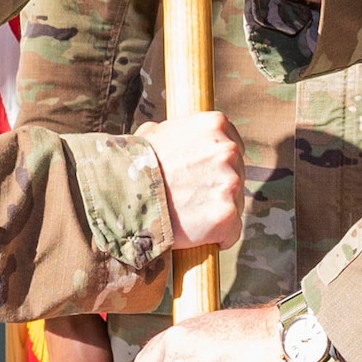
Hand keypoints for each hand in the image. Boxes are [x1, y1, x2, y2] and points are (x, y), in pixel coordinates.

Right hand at [139, 112, 243, 249]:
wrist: (125, 195)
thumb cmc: (135, 164)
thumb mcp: (154, 133)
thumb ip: (176, 132)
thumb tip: (177, 136)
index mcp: (215, 124)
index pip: (233, 145)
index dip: (216, 164)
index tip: (203, 175)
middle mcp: (228, 150)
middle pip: (237, 174)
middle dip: (218, 187)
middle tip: (191, 197)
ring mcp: (230, 183)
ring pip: (235, 202)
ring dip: (218, 210)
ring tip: (189, 215)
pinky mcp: (227, 214)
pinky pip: (232, 231)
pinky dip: (219, 237)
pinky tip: (197, 234)